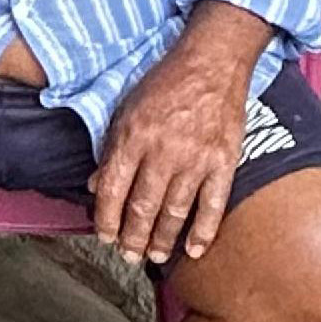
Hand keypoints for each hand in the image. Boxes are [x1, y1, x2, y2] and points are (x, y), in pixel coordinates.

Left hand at [90, 49, 249, 264]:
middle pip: (143, 206)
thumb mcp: (125, 111)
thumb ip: (111, 150)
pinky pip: (214, 204)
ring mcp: (196, 158)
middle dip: (133, 237)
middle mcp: (163, 151)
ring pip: (175, 211)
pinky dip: (204, 230)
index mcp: (133, 138)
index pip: (113, 189)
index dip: (106, 218)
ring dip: (163, 240)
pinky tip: (194, 250)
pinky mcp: (224, 161)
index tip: (104, 236)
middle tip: (127, 256)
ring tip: (155, 257)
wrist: (212, 64)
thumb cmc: (165, 85)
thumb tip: (96, 187)